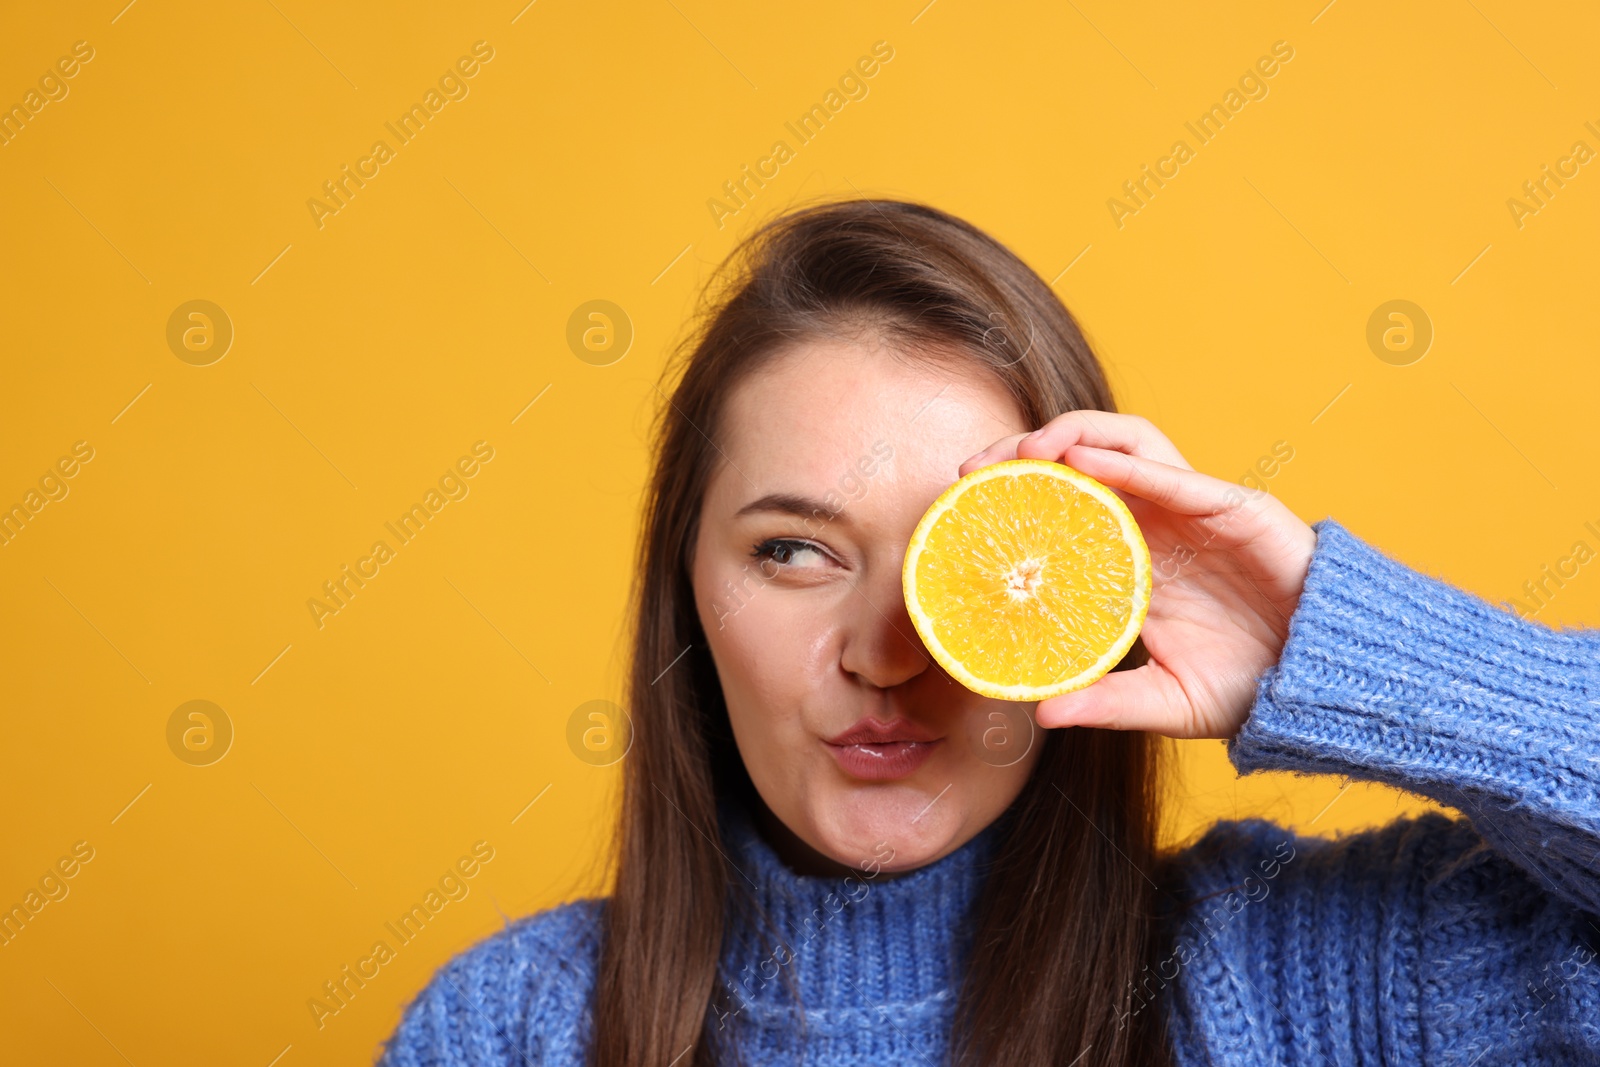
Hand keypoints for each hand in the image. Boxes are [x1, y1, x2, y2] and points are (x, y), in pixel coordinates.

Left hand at [958, 410, 1315, 739]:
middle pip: (1084, 463)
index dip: (1016, 496)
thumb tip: (1040, 714)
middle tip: (974, 470)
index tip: (964, 507)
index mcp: (1134, 559)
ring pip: (1127, 446)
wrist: (1326, 683)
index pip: (1065, 507)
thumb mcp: (1165, 700)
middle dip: (1027, 454)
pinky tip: (1082, 459)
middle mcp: (1157, 525)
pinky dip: (1126, 462)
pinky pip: (1174, 475)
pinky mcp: (1234, 508)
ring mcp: (1195, 511)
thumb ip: (1106, 702)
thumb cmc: (1251, 687)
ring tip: (1025, 450)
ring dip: (1072, 435)